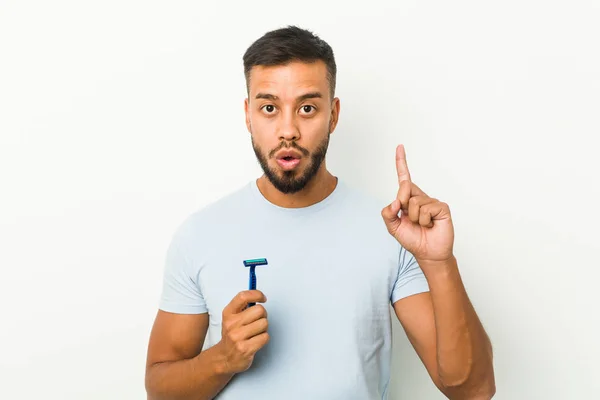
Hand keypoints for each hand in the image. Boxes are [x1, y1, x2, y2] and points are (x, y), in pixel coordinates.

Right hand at [217, 290, 269, 373]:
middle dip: (263, 315)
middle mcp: (231, 324)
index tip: (262, 298)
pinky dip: (263, 338)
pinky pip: (265, 337)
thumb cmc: (232, 335)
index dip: (256, 294)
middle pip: (259, 310)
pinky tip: (255, 341)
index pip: (243, 297)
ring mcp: (237, 337)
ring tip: (255, 332)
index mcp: (228, 313)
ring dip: (263, 328)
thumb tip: (258, 296)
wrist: (224, 358)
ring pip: (264, 323)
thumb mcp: (231, 318)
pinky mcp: (245, 349)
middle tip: (257, 321)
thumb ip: (243, 306)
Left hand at [381, 145, 454, 263]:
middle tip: (409, 219)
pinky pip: (426, 209)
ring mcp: (432, 202)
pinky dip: (424, 220)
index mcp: (408, 199)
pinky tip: (430, 225)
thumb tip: (395, 201)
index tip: (400, 147)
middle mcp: (420, 197)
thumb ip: (388, 214)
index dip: (401, 162)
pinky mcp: (441, 208)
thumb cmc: (413, 239)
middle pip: (405, 189)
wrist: (428, 253)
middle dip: (403, 204)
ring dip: (414, 218)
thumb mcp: (393, 227)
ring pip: (414, 202)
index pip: (404, 178)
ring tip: (422, 226)